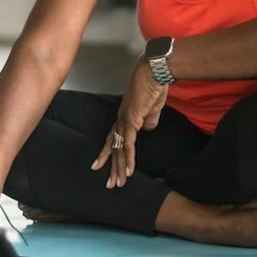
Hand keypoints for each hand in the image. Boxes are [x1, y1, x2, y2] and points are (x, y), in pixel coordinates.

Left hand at [92, 61, 167, 187]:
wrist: (155, 72)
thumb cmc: (154, 85)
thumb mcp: (153, 108)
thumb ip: (149, 120)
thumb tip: (147, 129)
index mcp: (125, 115)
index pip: (113, 137)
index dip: (107, 152)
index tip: (101, 165)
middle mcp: (121, 119)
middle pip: (113, 147)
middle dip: (112, 167)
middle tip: (110, 184)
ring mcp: (125, 120)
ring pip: (120, 149)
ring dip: (120, 168)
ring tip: (118, 183)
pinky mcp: (132, 121)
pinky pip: (129, 144)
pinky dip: (129, 158)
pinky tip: (130, 171)